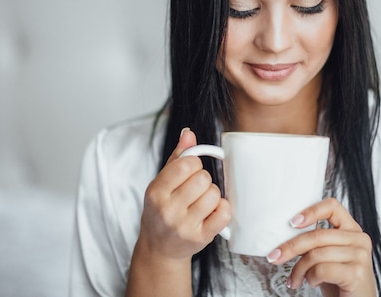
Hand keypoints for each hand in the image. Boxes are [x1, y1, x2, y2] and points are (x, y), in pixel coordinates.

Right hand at [136, 128, 230, 261]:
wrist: (159, 247)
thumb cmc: (162, 211)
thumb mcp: (162, 183)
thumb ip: (177, 157)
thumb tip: (188, 133)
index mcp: (156, 192)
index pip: (186, 164)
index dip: (194, 163)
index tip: (190, 171)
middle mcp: (168, 210)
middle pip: (203, 178)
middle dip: (203, 180)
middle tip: (195, 189)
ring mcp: (184, 226)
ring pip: (215, 194)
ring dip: (212, 195)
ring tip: (201, 202)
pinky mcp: (201, 238)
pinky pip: (224, 213)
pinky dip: (222, 209)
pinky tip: (211, 212)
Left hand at [266, 198, 376, 296]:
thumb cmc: (339, 283)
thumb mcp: (326, 257)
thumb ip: (315, 243)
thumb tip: (286, 236)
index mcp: (351, 230)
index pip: (332, 207)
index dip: (310, 211)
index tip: (292, 222)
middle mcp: (359, 239)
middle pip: (317, 234)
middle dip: (290, 247)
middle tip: (275, 257)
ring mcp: (360, 255)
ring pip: (316, 254)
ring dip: (299, 269)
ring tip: (296, 279)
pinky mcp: (356, 273)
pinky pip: (322, 269)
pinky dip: (311, 278)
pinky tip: (312, 282)